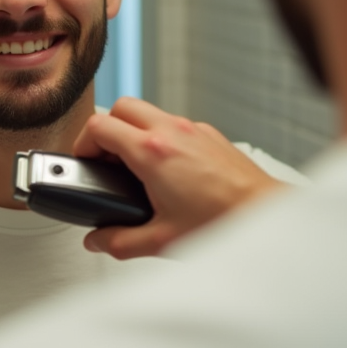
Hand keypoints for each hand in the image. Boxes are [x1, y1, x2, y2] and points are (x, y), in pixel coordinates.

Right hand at [73, 97, 281, 258]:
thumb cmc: (223, 221)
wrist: (264, 214)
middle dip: (106, 130)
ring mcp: (193, 129)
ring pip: (149, 112)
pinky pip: (173, 124)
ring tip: (132, 167)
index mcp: (153, 153)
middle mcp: (173, 132)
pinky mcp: (209, 134)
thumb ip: (120, 241)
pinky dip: (160, 137)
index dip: (82, 144)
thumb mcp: (161, 240)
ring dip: (133, 132)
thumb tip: (99, 240)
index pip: (100, 127)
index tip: (83, 163)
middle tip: (103, 159)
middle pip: (122, 106)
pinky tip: (165, 170)